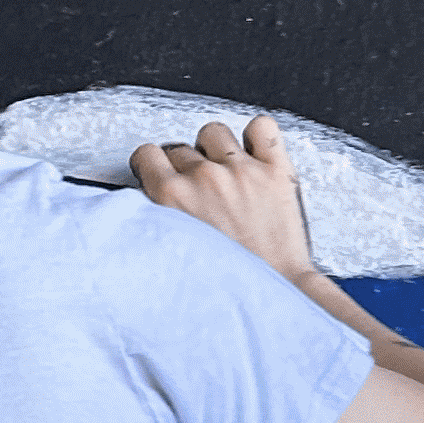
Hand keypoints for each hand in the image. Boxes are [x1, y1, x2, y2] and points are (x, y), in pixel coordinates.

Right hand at [130, 108, 315, 283]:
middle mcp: (205, 178)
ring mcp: (242, 171)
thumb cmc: (225, 281)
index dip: (154, 164)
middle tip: (200, 193)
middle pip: (182, 148)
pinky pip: (262, 127)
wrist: (273, 294)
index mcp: (172, 196)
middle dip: (187, 168)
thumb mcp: (173, 250)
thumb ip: (158, 216)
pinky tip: (254, 153)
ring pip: (214, 132)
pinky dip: (258, 136)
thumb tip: (151, 197)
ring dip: (216, 149)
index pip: (147, 153)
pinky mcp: (275, 170)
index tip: (162, 174)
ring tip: (224, 172)